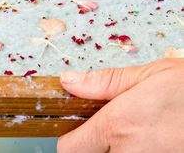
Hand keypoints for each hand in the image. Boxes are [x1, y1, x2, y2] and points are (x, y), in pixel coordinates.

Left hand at [58, 59, 183, 152]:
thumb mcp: (147, 75)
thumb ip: (103, 82)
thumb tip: (68, 81)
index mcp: (119, 125)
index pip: (70, 148)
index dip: (69, 139)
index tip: (76, 129)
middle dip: (94, 146)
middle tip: (112, 128)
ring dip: (116, 149)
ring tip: (137, 131)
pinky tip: (152, 140)